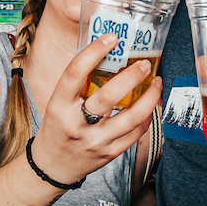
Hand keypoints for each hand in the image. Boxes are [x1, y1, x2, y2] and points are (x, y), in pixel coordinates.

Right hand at [32, 35, 162, 187]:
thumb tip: (108, 55)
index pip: (74, 73)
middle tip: (144, 64)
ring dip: (149, 97)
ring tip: (156, 82)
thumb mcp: (57, 104)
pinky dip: (148, 116)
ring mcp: (94, 141)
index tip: (112, 39)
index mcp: (58, 106)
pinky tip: (151, 104)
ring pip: (130, 118)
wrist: (50, 166)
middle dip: (131, 77)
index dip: (94, 52)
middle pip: (107, 96)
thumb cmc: (57, 128)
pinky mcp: (109, 153)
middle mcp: (76, 124)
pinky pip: (136, 133)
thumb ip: (78, 85)